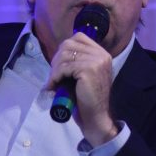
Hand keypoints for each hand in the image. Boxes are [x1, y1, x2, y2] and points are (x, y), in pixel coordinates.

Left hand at [47, 32, 117, 146]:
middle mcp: (101, 54)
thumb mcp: (85, 74)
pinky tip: (53, 86)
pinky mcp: (88, 69)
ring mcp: (96, 61)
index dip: (64, 49)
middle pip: (68, 45)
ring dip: (54, 70)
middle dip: (57, 60)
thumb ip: (79, 61)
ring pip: (65, 56)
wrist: (96, 117)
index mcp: (102, 53)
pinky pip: (64, 67)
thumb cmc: (88, 98)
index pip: (78, 38)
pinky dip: (55, 77)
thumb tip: (59, 53)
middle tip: (54, 76)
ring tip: (53, 82)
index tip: (59, 65)